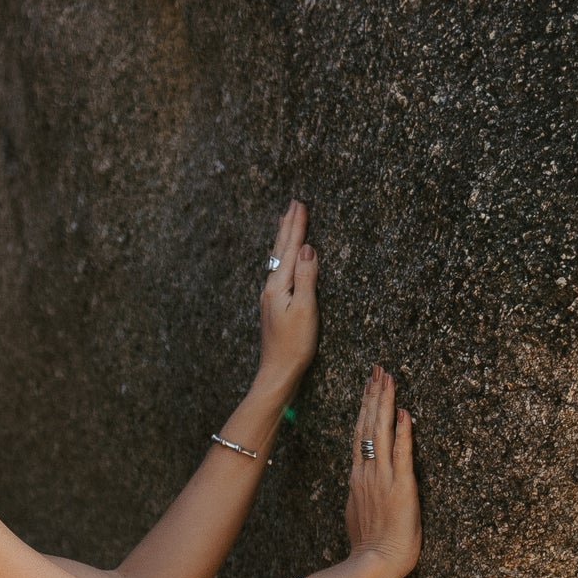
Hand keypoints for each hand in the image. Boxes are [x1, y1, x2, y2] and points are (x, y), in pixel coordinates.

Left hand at [259, 199, 317, 389]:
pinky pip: (278, 272)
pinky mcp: (273, 307)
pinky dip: (282, 256)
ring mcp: (270, 298)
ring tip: (285, 222)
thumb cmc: (294, 345)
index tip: (300, 204)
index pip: (289, 249)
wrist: (277, 373)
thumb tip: (307, 248)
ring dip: (283, 239)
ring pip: (277, 260)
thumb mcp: (305, 309)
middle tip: (293, 203)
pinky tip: (282, 259)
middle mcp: (270, 289)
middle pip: (279, 251)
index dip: (297, 226)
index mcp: (278, 286)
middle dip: (288, 226)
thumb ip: (306, 277)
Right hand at [345, 365, 420, 577]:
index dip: (364, 408)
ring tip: (388, 378)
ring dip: (385, 403)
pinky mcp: (401, 486)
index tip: (368, 386)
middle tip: (378, 370)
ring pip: (380, 432)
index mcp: (357, 478)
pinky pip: (402, 453)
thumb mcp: (357, 514)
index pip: (360, 434)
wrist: (373, 564)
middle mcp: (367, 472)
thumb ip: (360, 494)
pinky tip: (405, 411)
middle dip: (373, 395)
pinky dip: (403, 431)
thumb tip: (359, 484)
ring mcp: (382, 478)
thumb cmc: (369, 547)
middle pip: (367, 425)